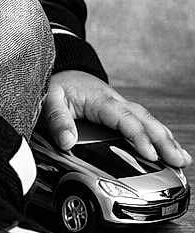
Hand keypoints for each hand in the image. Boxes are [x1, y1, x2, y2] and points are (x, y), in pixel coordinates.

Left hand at [39, 70, 190, 168]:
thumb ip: (58, 120)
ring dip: (167, 140)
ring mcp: (123, 108)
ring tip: (182, 159)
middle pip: (145, 121)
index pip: (125, 119)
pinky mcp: (123, 113)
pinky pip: (145, 124)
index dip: (139, 137)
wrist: (64, 72)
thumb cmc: (60, 85)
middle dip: (164, 141)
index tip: (150, 154)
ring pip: (149, 122)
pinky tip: (170, 149)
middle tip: (178, 160)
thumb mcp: (50, 99)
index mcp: (102, 100)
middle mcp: (117, 103)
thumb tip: (66, 141)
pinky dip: (160, 136)